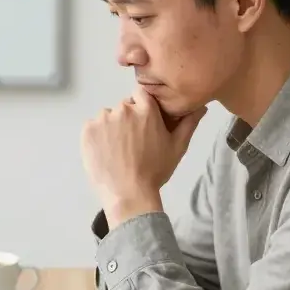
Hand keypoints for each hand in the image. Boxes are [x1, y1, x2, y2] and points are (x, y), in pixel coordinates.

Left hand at [81, 86, 205, 228]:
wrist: (128, 195)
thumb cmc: (155, 171)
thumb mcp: (177, 148)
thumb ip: (189, 123)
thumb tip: (202, 106)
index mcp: (147, 110)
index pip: (142, 94)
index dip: (142, 108)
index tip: (143, 124)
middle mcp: (124, 109)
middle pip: (124, 107)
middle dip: (128, 120)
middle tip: (132, 144)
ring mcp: (103, 119)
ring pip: (108, 117)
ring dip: (112, 127)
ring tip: (117, 151)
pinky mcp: (87, 130)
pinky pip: (92, 127)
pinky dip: (97, 136)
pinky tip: (105, 153)